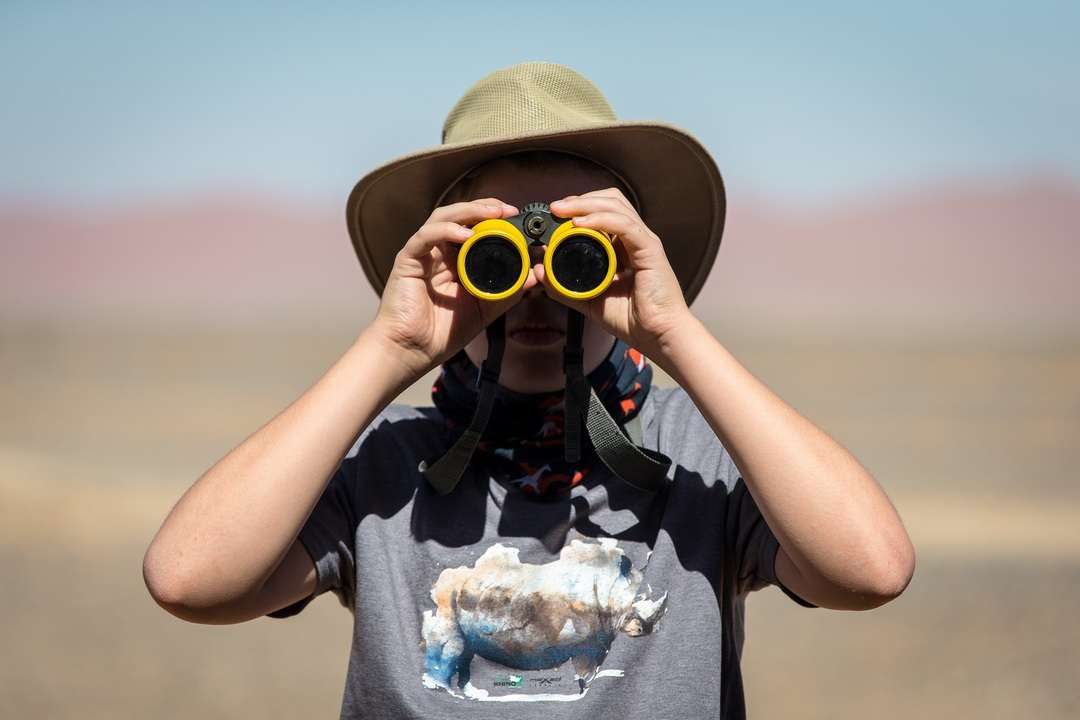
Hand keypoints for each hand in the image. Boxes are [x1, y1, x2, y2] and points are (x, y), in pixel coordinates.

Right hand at [370, 197, 536, 378]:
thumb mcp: (484, 309)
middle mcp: (439, 253)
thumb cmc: (442, 333)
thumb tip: (534, 276)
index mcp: (455, 261)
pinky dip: (447, 230)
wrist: (413, 352)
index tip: (518, 220)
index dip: (495, 219)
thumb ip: (507, 292)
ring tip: (492, 213)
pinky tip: (466, 234)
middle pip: (460, 216)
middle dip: (485, 208)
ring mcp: (423, 254)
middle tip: (508, 210)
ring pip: (443, 218)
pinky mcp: (408, 260)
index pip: (474, 228)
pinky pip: (426, 237)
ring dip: (469, 211)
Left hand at [544, 188, 693, 357]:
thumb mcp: (588, 300)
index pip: (602, 212)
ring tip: (562, 210)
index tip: (554, 214)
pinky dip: (601, 220)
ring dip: (586, 204)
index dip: (578, 207)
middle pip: (610, 201)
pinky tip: (581, 224)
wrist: (657, 336)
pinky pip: (625, 225)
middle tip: (555, 207)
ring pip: (616, 206)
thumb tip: (539, 271)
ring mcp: (643, 241)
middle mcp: (634, 239)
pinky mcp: (650, 249)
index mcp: (622, 246)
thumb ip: (563, 287)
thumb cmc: (631, 319)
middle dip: (580, 199)